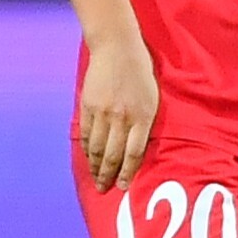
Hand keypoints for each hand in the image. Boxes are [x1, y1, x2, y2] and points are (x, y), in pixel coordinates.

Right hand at [79, 32, 158, 191]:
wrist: (116, 48)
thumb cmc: (140, 73)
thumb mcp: (152, 98)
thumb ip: (144, 124)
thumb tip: (136, 150)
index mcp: (142, 116)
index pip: (134, 153)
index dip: (127, 173)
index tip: (122, 187)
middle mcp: (121, 117)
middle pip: (113, 155)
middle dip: (108, 176)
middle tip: (104, 190)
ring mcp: (102, 112)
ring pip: (96, 148)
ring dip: (95, 167)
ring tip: (95, 179)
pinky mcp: (87, 106)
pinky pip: (85, 134)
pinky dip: (86, 149)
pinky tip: (87, 158)